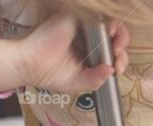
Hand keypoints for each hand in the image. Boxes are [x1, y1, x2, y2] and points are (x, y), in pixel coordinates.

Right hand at [0, 14, 128, 93]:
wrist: (30, 66)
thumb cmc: (52, 75)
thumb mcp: (80, 83)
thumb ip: (96, 79)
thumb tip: (111, 71)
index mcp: (91, 52)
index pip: (113, 50)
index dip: (121, 59)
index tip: (118, 69)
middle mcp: (88, 37)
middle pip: (115, 36)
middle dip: (122, 47)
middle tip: (118, 58)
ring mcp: (82, 26)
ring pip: (109, 24)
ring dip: (120, 35)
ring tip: (116, 50)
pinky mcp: (74, 18)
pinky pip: (95, 15)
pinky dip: (107, 22)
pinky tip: (110, 33)